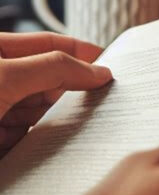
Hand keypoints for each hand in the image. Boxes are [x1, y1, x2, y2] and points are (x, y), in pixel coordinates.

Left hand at [0, 32, 111, 156]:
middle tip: (97, 103)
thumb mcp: (7, 77)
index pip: (49, 44)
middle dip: (68, 93)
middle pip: (45, 81)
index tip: (113, 63)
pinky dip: (33, 146)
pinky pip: (21, 141)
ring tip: (69, 133)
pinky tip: (40, 151)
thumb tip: (98, 72)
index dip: (82, 51)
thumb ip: (55, 69)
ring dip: (51, 123)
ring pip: (35, 113)